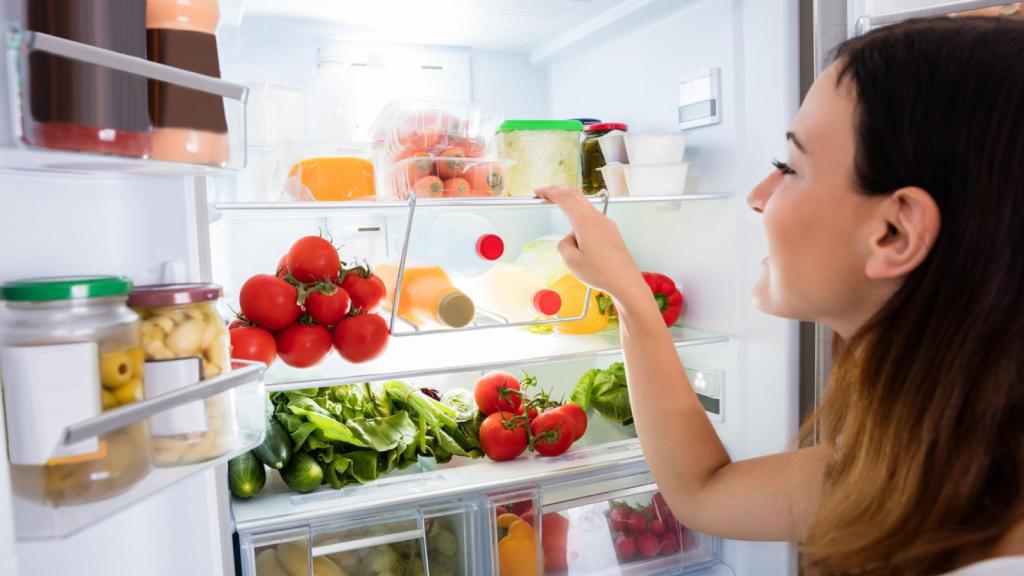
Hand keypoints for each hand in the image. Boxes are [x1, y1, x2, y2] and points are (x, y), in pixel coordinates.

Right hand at [535, 186, 646, 302]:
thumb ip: (563, 244)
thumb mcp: (571, 261)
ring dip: (570, 206)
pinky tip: (579, 235)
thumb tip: (569, 239)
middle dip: (559, 191)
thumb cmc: (601, 273)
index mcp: (585, 222)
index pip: (564, 198)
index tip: (538, 192)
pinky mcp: (611, 231)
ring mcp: (606, 223)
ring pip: (584, 206)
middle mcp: (597, 218)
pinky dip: (580, 218)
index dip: (549, 192)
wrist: (625, 281)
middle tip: (545, 194)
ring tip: (564, 225)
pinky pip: (592, 218)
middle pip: (575, 194)